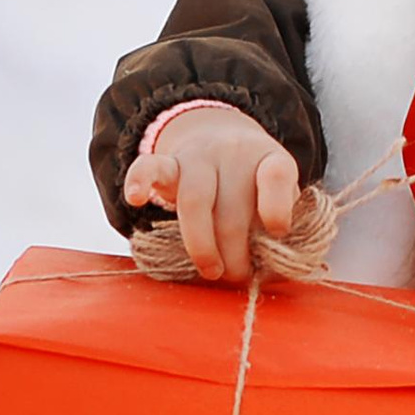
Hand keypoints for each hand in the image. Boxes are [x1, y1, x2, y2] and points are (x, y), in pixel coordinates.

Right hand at [123, 101, 301, 282]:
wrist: (222, 139)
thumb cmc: (256, 188)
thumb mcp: (279, 200)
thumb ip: (278, 232)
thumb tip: (270, 272)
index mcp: (269, 159)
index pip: (276, 176)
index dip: (277, 208)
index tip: (277, 232)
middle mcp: (234, 153)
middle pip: (230, 209)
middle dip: (235, 253)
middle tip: (237, 275)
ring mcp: (199, 157)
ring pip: (194, 201)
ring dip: (201, 245)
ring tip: (210, 271)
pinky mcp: (168, 162)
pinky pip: (149, 166)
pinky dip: (139, 181)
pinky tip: (135, 199)